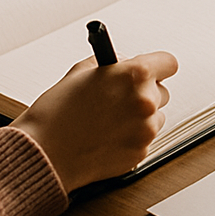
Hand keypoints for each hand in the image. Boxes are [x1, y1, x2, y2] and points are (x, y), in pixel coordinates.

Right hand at [11, 50, 177, 192]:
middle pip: (162, 91)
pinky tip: (107, 136)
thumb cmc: (58, 111)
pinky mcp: (140, 153)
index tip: (152, 69)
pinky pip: (144, 139)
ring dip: (140, 117)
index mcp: (134, 75)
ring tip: (109, 120)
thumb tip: (125, 64)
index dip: (158, 65)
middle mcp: (145, 101)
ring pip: (155, 117)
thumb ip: (112, 65)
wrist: (46, 151)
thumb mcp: (82, 71)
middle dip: (144, 92)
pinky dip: (131, 137)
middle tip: (120, 98)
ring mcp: (145, 130)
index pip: (169, 62)